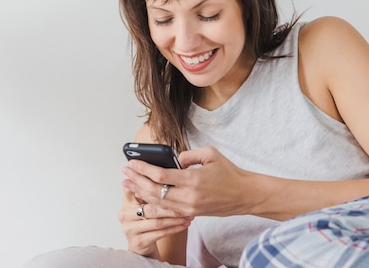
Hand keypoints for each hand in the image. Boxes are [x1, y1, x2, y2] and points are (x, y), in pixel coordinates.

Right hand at [119, 176, 191, 257]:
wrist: (139, 247)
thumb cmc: (145, 221)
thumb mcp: (142, 204)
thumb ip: (147, 191)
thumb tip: (159, 173)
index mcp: (126, 202)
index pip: (133, 188)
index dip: (142, 181)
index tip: (157, 175)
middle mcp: (125, 214)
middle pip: (150, 207)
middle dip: (169, 205)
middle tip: (184, 200)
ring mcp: (130, 229)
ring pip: (157, 222)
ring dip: (174, 218)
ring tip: (186, 214)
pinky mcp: (139, 241)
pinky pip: (160, 234)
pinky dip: (174, 228)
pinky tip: (183, 224)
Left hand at [123, 146, 257, 217]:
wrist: (244, 195)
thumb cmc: (229, 172)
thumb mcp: (210, 154)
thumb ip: (188, 154)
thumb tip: (173, 159)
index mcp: (193, 180)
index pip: (161, 176)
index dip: (143, 169)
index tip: (131, 162)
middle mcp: (189, 197)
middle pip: (154, 191)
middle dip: (136, 181)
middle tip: (124, 173)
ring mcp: (189, 208)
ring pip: (158, 203)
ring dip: (140, 193)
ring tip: (127, 185)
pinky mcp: (191, 213)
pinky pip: (166, 210)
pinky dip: (152, 203)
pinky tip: (143, 196)